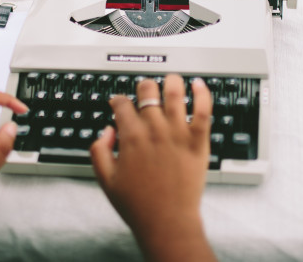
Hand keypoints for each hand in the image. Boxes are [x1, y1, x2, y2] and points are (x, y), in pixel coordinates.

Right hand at [90, 74, 215, 261]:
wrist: (167, 222)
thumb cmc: (139, 205)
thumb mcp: (106, 179)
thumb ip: (99, 151)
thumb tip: (107, 131)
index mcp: (131, 137)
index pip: (122, 104)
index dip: (118, 99)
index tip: (118, 102)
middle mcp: (154, 130)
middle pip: (148, 90)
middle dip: (144, 87)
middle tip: (145, 91)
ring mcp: (178, 133)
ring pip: (175, 92)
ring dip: (172, 81)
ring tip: (171, 81)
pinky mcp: (198, 140)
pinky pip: (203, 109)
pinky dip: (202, 93)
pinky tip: (199, 85)